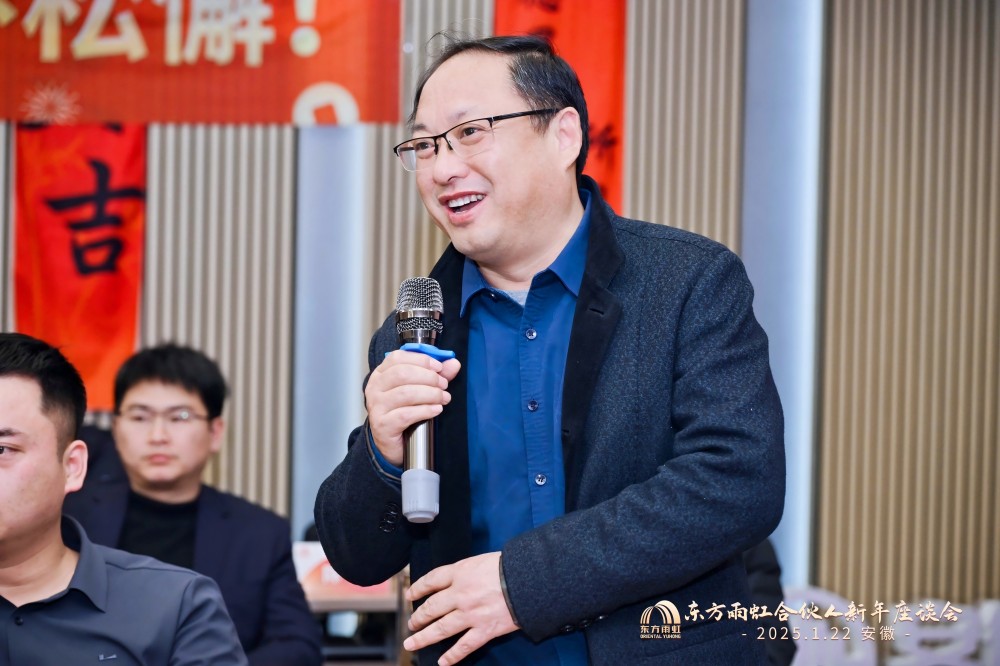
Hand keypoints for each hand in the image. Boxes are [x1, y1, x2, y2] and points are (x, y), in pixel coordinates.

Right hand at [365, 350, 460, 466]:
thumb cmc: (404, 412)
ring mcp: (376, 407)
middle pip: (402, 374)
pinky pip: (406, 414)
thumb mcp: (419, 389)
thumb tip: (453, 363)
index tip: (439, 367)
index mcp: (381, 374)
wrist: (393, 443)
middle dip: (429, 378)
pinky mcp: (382, 425)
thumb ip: (435, 375)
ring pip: (405, 393)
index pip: (398, 358)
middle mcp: (375, 388)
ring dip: (430, 394)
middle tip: (443, 385)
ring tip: (443, 398)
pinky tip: (436, 410)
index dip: (421, 360)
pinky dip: (425, 410)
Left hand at [403, 552, 517, 664]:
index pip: (431, 581)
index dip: (418, 589)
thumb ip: (466, 571)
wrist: (529, 580)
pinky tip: (443, 662)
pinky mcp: (484, 630)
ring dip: (424, 638)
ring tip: (412, 644)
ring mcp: (470, 614)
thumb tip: (457, 579)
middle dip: (418, 618)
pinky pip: (464, 646)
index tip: (410, 596)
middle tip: (411, 624)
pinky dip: (452, 656)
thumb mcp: (481, 560)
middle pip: (431, 608)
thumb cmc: (509, 566)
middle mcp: (460, 595)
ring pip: (441, 629)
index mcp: (459, 573)